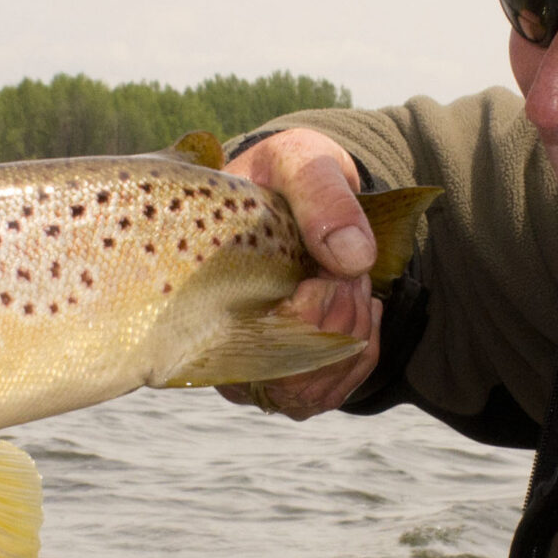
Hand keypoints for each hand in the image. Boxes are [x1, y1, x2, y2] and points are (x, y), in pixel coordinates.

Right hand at [222, 128, 383, 420]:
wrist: (295, 194)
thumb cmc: (286, 176)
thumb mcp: (301, 163)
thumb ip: (323, 196)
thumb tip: (353, 259)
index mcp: (196, 287)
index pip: (240, 346)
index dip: (301, 319)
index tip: (328, 273)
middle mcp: (210, 339)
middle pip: (281, 379)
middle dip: (337, 321)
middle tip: (348, 270)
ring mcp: (243, 364)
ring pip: (305, 392)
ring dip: (351, 337)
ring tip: (352, 283)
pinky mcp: (277, 375)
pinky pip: (324, 394)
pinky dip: (361, 352)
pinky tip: (359, 308)